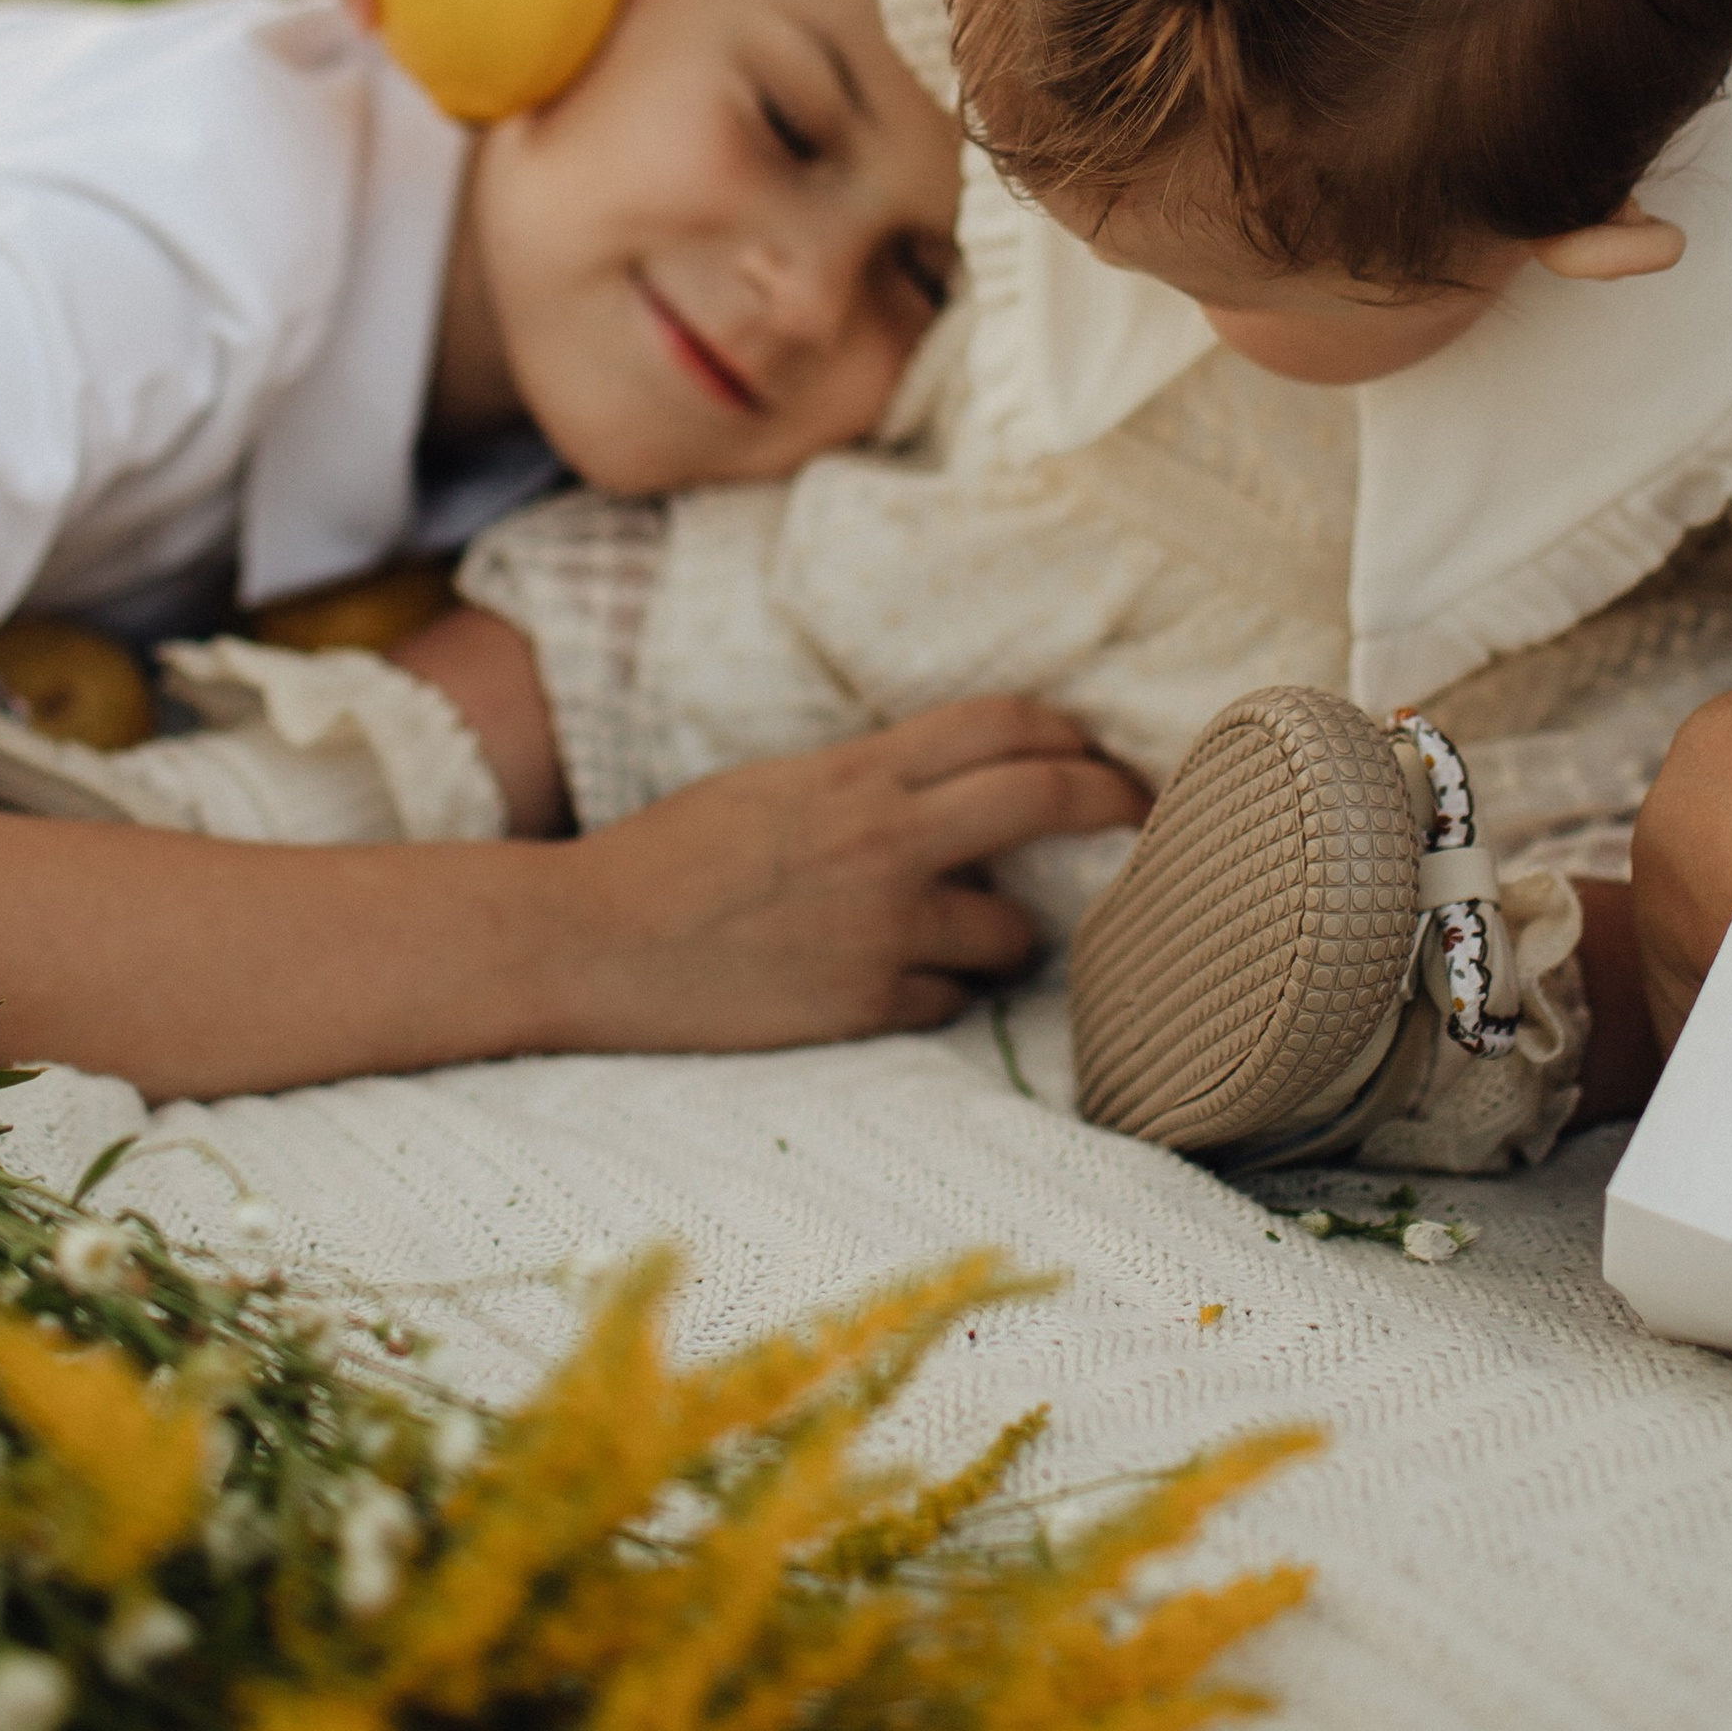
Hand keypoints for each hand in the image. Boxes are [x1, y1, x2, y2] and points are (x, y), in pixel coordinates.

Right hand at [555, 696, 1146, 1052]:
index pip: (1003, 723)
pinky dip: (935, 997)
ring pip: (1011, 933)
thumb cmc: (667, 856)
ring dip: (1010, 937)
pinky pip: (946, 1006)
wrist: (589, 940)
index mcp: (857, 771)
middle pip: (1042, 798)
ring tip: (976, 941)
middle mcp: (885, 840)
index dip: (1069, 731)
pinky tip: (893, 990)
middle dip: (1111, 803)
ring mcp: (880, 929)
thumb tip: (936, 792)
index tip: (1099, 748)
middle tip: (1142, 819)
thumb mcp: (772, 786)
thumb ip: (859, 784)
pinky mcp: (862, 1008)